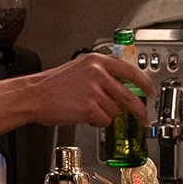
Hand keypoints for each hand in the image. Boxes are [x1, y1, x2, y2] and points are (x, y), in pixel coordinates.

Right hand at [30, 53, 155, 128]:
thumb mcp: (80, 69)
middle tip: (143, 118)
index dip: (144, 84)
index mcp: (97, 61)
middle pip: (129, 95)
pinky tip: (84, 115)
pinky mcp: (90, 107)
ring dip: (106, 115)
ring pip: (115, 110)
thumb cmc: (52, 86)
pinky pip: (105, 120)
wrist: (33, 96)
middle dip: (139, 111)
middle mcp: (98, 73)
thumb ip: (102, 74)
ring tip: (88, 109)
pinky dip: (97, 122)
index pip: (130, 71)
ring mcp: (95, 90)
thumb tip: (122, 88)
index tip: (150, 92)